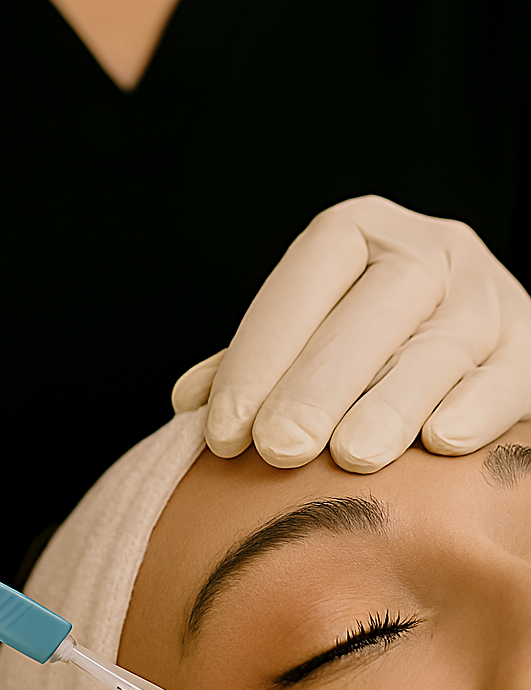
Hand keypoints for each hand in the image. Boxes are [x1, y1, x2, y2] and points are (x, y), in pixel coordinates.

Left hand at [171, 195, 530, 471]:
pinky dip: (477, 407)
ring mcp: (488, 293)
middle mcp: (430, 249)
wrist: (465, 340)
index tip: (225, 433)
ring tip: (352, 455)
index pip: (305, 278)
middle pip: (375, 308)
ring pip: (440, 343)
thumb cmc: (360, 346)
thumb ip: (253, 365)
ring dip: (392, 402)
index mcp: (359, 233)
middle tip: (280, 448)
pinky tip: (442, 441)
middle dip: (319, 382)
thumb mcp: (308, 336)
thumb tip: (189, 403)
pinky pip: (509, 372)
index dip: (260, 354)